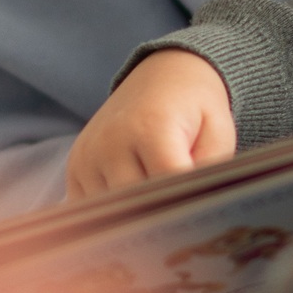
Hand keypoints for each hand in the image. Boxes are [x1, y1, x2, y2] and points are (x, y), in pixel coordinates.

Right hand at [67, 50, 237, 199]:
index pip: (167, 186)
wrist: (164, 76)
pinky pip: (90, 211)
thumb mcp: (217, 132)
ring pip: (112, 214)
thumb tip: (194, 208)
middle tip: (179, 212)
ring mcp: (88, 156)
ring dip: (135, 217)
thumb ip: (209, 171)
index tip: (199, 211)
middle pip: (136, 205)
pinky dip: (111, 214)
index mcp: (151, 128)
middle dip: (161, 215)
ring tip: (156, 199)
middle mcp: (111, 141)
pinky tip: (132, 199)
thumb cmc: (195, 108)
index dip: (186, 204)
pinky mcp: (75, 168)